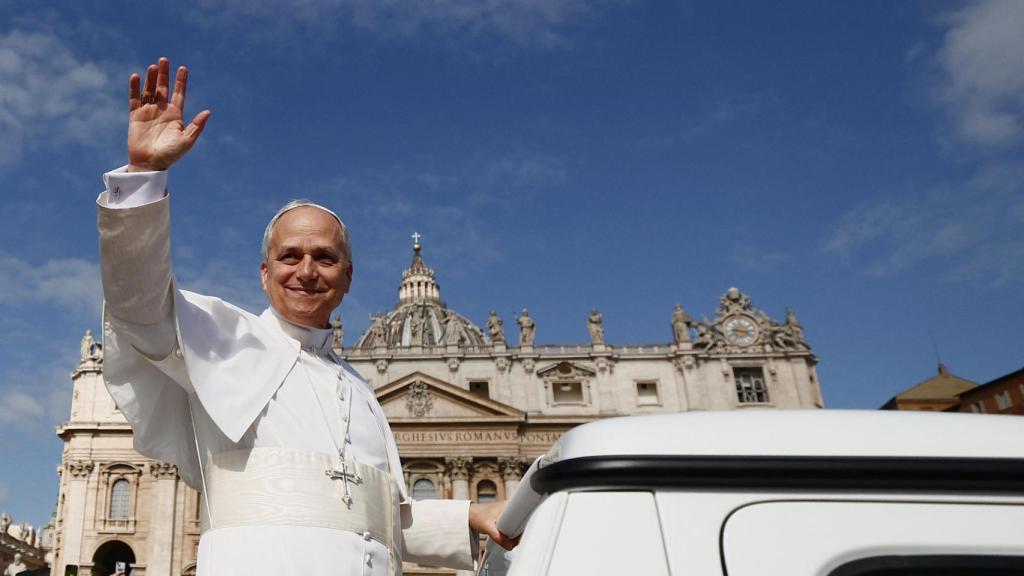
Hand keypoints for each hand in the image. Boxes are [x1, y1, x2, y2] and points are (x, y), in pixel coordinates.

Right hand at [126, 57, 210, 171]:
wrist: (150, 164)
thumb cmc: (170, 155)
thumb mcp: (186, 141)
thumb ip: (196, 126)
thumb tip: (208, 112)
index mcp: (176, 115)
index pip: (179, 94)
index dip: (181, 81)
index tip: (183, 68)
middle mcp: (162, 111)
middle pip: (163, 88)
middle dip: (164, 75)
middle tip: (164, 60)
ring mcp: (148, 112)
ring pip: (149, 91)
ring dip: (151, 79)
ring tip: (153, 67)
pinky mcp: (135, 116)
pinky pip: (134, 99)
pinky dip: (134, 88)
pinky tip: (136, 77)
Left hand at [469, 501, 518, 550]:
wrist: (467, 515)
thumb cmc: (476, 515)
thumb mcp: (488, 527)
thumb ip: (498, 537)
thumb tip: (509, 546)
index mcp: (508, 505)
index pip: (522, 514)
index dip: (523, 525)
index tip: (520, 534)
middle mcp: (509, 507)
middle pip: (520, 520)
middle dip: (518, 531)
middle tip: (515, 539)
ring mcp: (506, 513)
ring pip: (515, 524)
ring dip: (514, 532)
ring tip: (510, 538)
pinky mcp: (503, 518)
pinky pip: (511, 526)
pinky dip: (509, 532)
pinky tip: (507, 537)